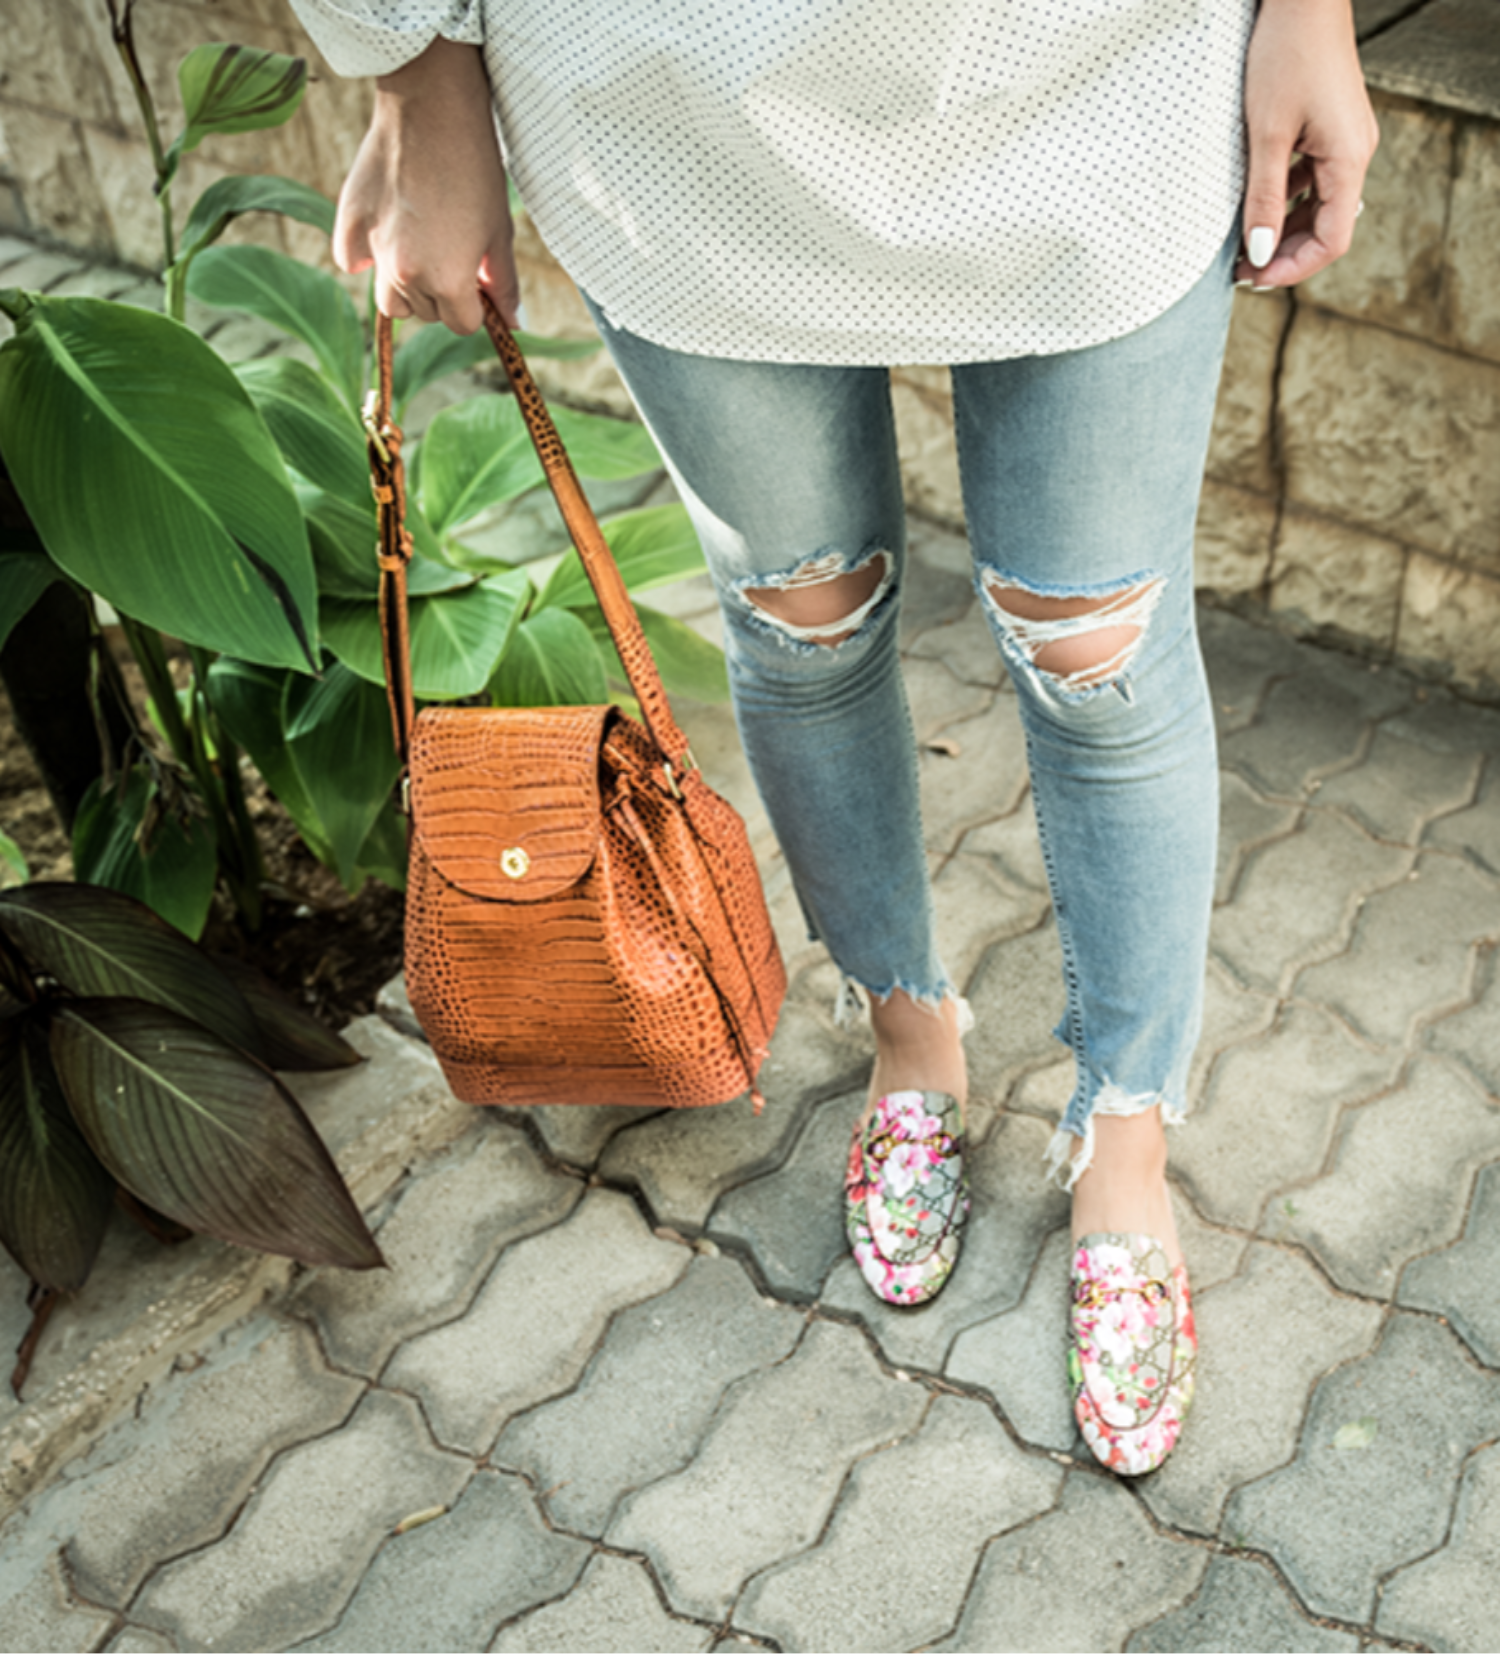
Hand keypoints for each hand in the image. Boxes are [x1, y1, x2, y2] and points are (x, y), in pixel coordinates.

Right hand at [333, 37, 518, 333]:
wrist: (431, 107)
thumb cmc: (474, 167)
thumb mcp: (499, 230)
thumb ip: (505, 284)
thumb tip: (515, 324)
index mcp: (448, 282)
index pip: (463, 324)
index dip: (476, 306)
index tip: (478, 280)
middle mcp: (406, 274)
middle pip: (427, 313)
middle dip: (444, 294)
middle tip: (453, 251)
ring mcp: (373, 250)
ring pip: (390, 300)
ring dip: (408, 286)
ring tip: (422, 247)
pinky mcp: (348, 223)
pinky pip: (352, 262)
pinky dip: (366, 256)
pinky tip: (385, 231)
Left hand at [1237, 0, 1379, 286]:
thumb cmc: (1284, 56)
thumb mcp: (1266, 134)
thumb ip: (1263, 197)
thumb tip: (1258, 253)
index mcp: (1349, 159)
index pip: (1332, 240)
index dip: (1293, 268)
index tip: (1253, 278)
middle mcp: (1354, 153)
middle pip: (1326, 227)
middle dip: (1285, 253)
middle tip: (1239, 269)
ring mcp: (1344, 141)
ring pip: (1317, 204)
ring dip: (1282, 228)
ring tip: (1241, 243)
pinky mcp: (1330, 128)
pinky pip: (1311, 178)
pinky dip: (1285, 198)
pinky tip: (1254, 203)